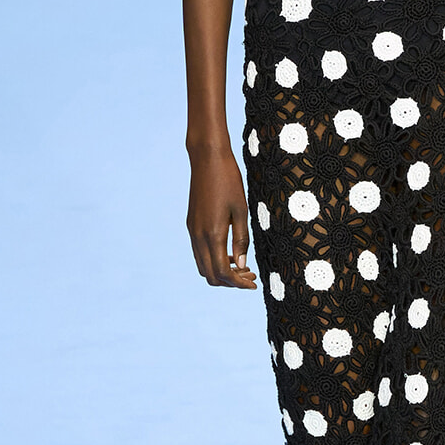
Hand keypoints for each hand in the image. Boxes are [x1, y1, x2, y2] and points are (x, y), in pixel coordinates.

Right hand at [187, 145, 256, 287]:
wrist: (207, 160)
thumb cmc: (228, 181)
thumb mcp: (241, 210)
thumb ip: (241, 239)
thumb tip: (242, 265)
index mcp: (212, 234)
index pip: (222, 272)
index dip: (238, 283)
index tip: (253, 284)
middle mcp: (198, 236)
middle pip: (210, 275)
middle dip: (230, 282)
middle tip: (251, 275)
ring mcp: (192, 231)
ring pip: (203, 266)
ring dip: (221, 272)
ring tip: (242, 266)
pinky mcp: (191, 225)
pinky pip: (199, 253)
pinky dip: (213, 260)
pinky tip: (229, 253)